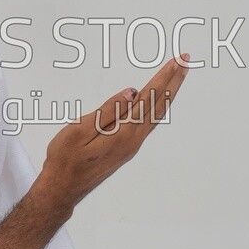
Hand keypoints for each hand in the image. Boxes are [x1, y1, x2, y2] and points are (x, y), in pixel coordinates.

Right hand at [41, 53, 190, 211]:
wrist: (63, 189)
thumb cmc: (65, 160)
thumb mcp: (79, 131)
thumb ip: (107, 111)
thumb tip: (131, 93)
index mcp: (122, 133)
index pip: (148, 99)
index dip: (162, 78)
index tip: (175, 61)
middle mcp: (133, 140)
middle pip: (159, 105)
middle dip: (174, 81)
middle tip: (186, 60)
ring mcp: (132, 145)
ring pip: (157, 114)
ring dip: (169, 92)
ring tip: (178, 75)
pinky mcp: (127, 148)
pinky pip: (149, 122)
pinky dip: (159, 106)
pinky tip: (160, 100)